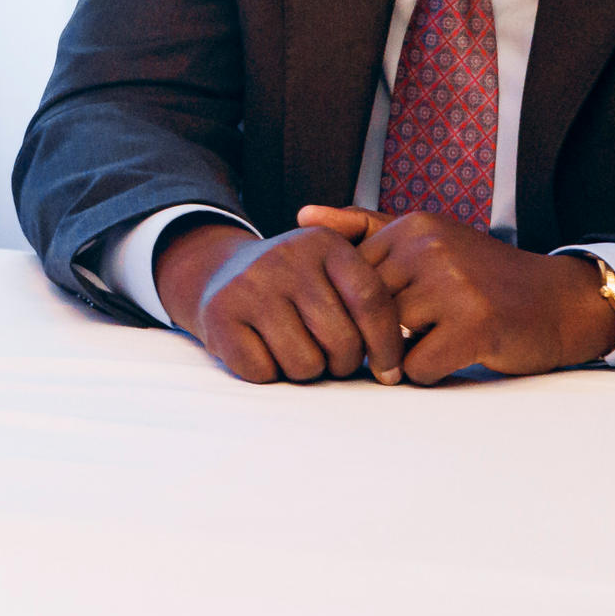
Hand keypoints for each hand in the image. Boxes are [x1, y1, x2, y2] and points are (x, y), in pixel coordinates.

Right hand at [161, 217, 405, 383]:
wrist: (221, 273)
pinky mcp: (220, 313)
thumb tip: (394, 365)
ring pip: (304, 363)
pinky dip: (268, 373)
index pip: (372, 300)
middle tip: (330, 356)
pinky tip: (263, 349)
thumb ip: (374, 298)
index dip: (386, 345)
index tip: (388, 371)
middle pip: (342, 340)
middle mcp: (287, 257)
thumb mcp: (335, 269)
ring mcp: (250, 284)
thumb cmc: (295, 285)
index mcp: (325, 243)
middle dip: (342, 362)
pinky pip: (263, 371)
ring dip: (304, 370)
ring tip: (295, 349)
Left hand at [307, 207, 614, 379]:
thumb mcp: (427, 240)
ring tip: (445, 336)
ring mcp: (453, 284)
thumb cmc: (484, 279)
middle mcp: (430, 248)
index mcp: (413, 225)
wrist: (561, 303)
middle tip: (422, 331)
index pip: (349, 281)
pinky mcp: (474, 325)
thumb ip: (365, 229)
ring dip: (409, 353)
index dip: (365, 308)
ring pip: (386, 342)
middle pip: (365, 313)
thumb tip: (302, 216)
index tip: (398, 310)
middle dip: (381, 334)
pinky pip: (416, 368)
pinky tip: (461, 353)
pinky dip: (431, 372)